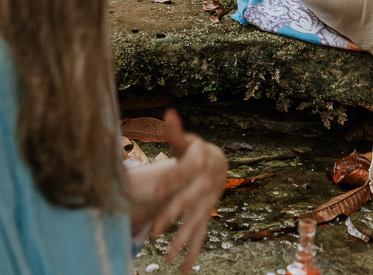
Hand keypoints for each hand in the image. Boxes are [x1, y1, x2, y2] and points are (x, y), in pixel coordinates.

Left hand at [128, 110, 229, 273]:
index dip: (172, 178)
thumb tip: (169, 113)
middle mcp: (206, 186)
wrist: (218, 165)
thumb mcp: (187, 142)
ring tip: (168, 258)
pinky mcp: (205, 216)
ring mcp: (207, 204)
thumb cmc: (195, 152)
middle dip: (173, 215)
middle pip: (189, 201)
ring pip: (195, 223)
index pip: (186, 171)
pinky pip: (200, 236)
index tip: (154, 187)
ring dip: (183, 241)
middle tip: (156, 230)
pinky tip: (184, 271)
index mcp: (200, 164)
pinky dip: (193, 254)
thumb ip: (175, 133)